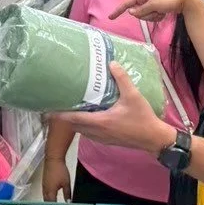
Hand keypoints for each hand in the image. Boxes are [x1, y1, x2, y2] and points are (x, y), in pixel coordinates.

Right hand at [42, 157, 71, 203]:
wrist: (53, 159)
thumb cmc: (60, 170)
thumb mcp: (66, 183)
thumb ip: (67, 194)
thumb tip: (68, 202)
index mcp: (51, 191)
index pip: (52, 204)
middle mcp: (45, 189)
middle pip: (47, 202)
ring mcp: (43, 185)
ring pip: (45, 197)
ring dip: (48, 203)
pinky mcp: (43, 181)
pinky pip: (44, 192)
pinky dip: (47, 197)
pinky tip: (51, 196)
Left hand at [60, 63, 175, 154]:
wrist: (154, 138)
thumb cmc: (142, 118)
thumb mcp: (134, 96)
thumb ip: (122, 79)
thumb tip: (111, 63)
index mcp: (100, 122)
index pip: (74, 118)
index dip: (60, 115)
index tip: (48, 110)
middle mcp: (98, 132)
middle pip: (75, 126)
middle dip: (66, 118)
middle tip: (59, 106)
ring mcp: (102, 138)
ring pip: (82, 131)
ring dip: (75, 123)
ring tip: (71, 110)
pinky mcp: (108, 141)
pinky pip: (90, 134)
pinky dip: (85, 127)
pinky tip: (89, 118)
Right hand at [109, 0, 199, 23]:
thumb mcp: (154, 5)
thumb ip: (141, 10)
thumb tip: (131, 12)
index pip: (126, 3)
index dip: (118, 10)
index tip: (110, 17)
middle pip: (137, 12)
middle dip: (145, 15)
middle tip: (157, 11)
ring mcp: (150, 3)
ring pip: (144, 16)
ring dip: (152, 16)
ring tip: (162, 11)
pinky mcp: (156, 8)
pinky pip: (152, 16)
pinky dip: (158, 16)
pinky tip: (165, 12)